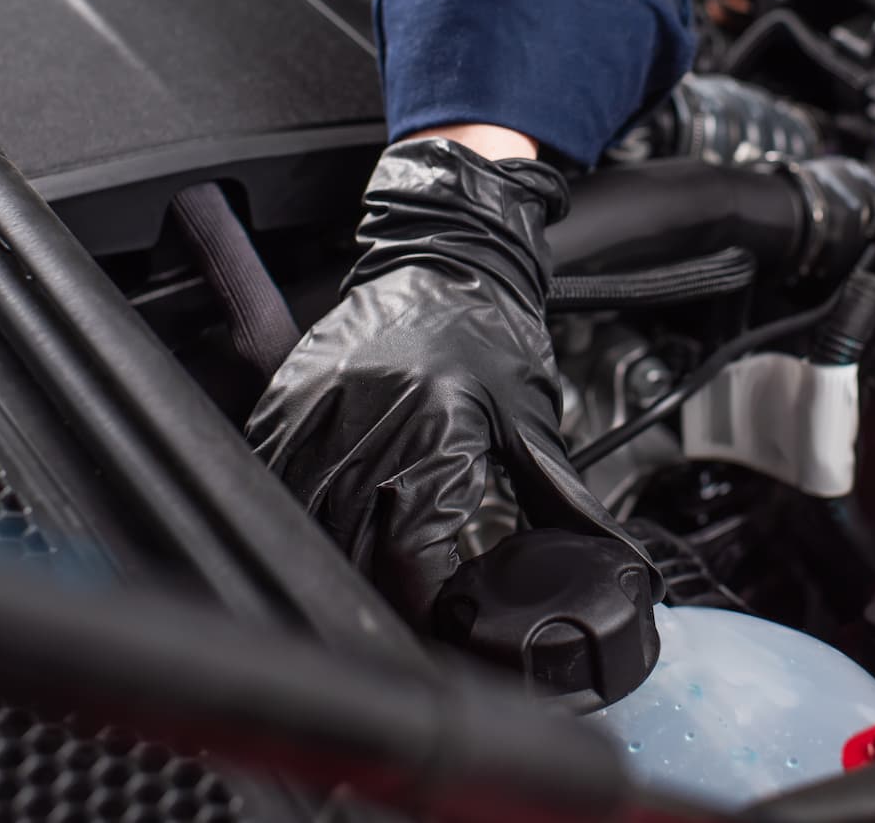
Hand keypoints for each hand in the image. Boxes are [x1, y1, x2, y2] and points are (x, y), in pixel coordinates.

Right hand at [245, 138, 650, 623]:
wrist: (445, 253)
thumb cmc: (489, 326)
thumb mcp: (532, 420)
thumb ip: (561, 499)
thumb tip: (600, 558)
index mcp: (432, 432)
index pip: (407, 553)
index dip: (422, 602)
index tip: (438, 622)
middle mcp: (366, 425)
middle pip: (349, 547)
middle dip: (377, 587)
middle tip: (403, 607)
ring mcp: (315, 412)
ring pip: (303, 521)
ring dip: (332, 555)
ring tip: (362, 572)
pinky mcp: (285, 401)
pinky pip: (274, 478)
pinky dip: (294, 512)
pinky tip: (317, 525)